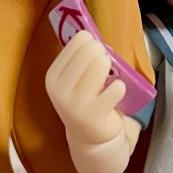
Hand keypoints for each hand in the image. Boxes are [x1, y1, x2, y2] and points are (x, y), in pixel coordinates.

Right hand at [45, 30, 125, 153]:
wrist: (88, 136)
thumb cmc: (84, 98)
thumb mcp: (73, 78)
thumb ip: (80, 57)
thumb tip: (94, 36)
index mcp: (53, 76)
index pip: (77, 42)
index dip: (90, 42)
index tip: (94, 50)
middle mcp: (60, 90)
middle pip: (90, 52)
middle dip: (101, 53)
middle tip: (104, 64)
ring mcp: (76, 104)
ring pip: (101, 65)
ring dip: (110, 67)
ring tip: (109, 76)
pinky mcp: (95, 116)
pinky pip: (115, 88)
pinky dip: (119, 87)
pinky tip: (115, 92)